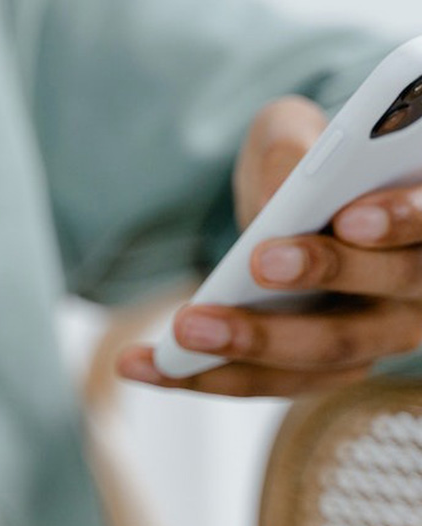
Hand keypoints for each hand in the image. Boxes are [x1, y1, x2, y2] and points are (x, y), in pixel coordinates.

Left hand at [118, 96, 421, 395]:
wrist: (287, 215)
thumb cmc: (303, 168)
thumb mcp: (291, 135)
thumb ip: (290, 148)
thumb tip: (276, 201)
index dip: (401, 220)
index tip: (349, 215)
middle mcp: (420, 289)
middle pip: (385, 294)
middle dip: (321, 276)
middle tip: (259, 262)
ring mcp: (373, 340)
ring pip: (323, 354)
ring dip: (252, 343)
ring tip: (184, 327)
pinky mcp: (318, 372)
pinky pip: (266, 383)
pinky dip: (203, 376)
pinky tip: (140, 363)